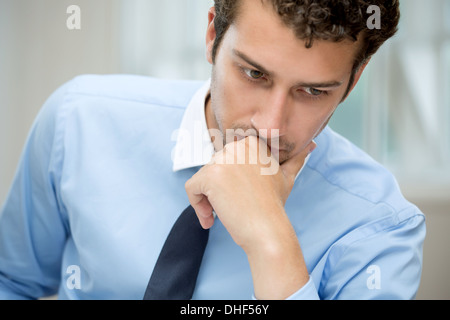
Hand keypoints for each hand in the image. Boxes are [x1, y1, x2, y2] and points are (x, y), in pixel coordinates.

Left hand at [185, 136, 315, 298]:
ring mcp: (223, 159)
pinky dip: (196, 205)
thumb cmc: (274, 206)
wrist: (268, 229)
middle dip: (218, 190)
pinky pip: (192, 188)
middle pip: (213, 168)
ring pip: (202, 178)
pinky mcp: (210, 175)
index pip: (227, 160)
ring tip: (220, 215)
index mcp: (252, 143)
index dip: (230, 181)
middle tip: (231, 208)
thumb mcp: (286, 177)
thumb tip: (311, 144)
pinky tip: (210, 219)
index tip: (239, 196)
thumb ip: (295, 159)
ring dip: (207, 199)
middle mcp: (237, 146)